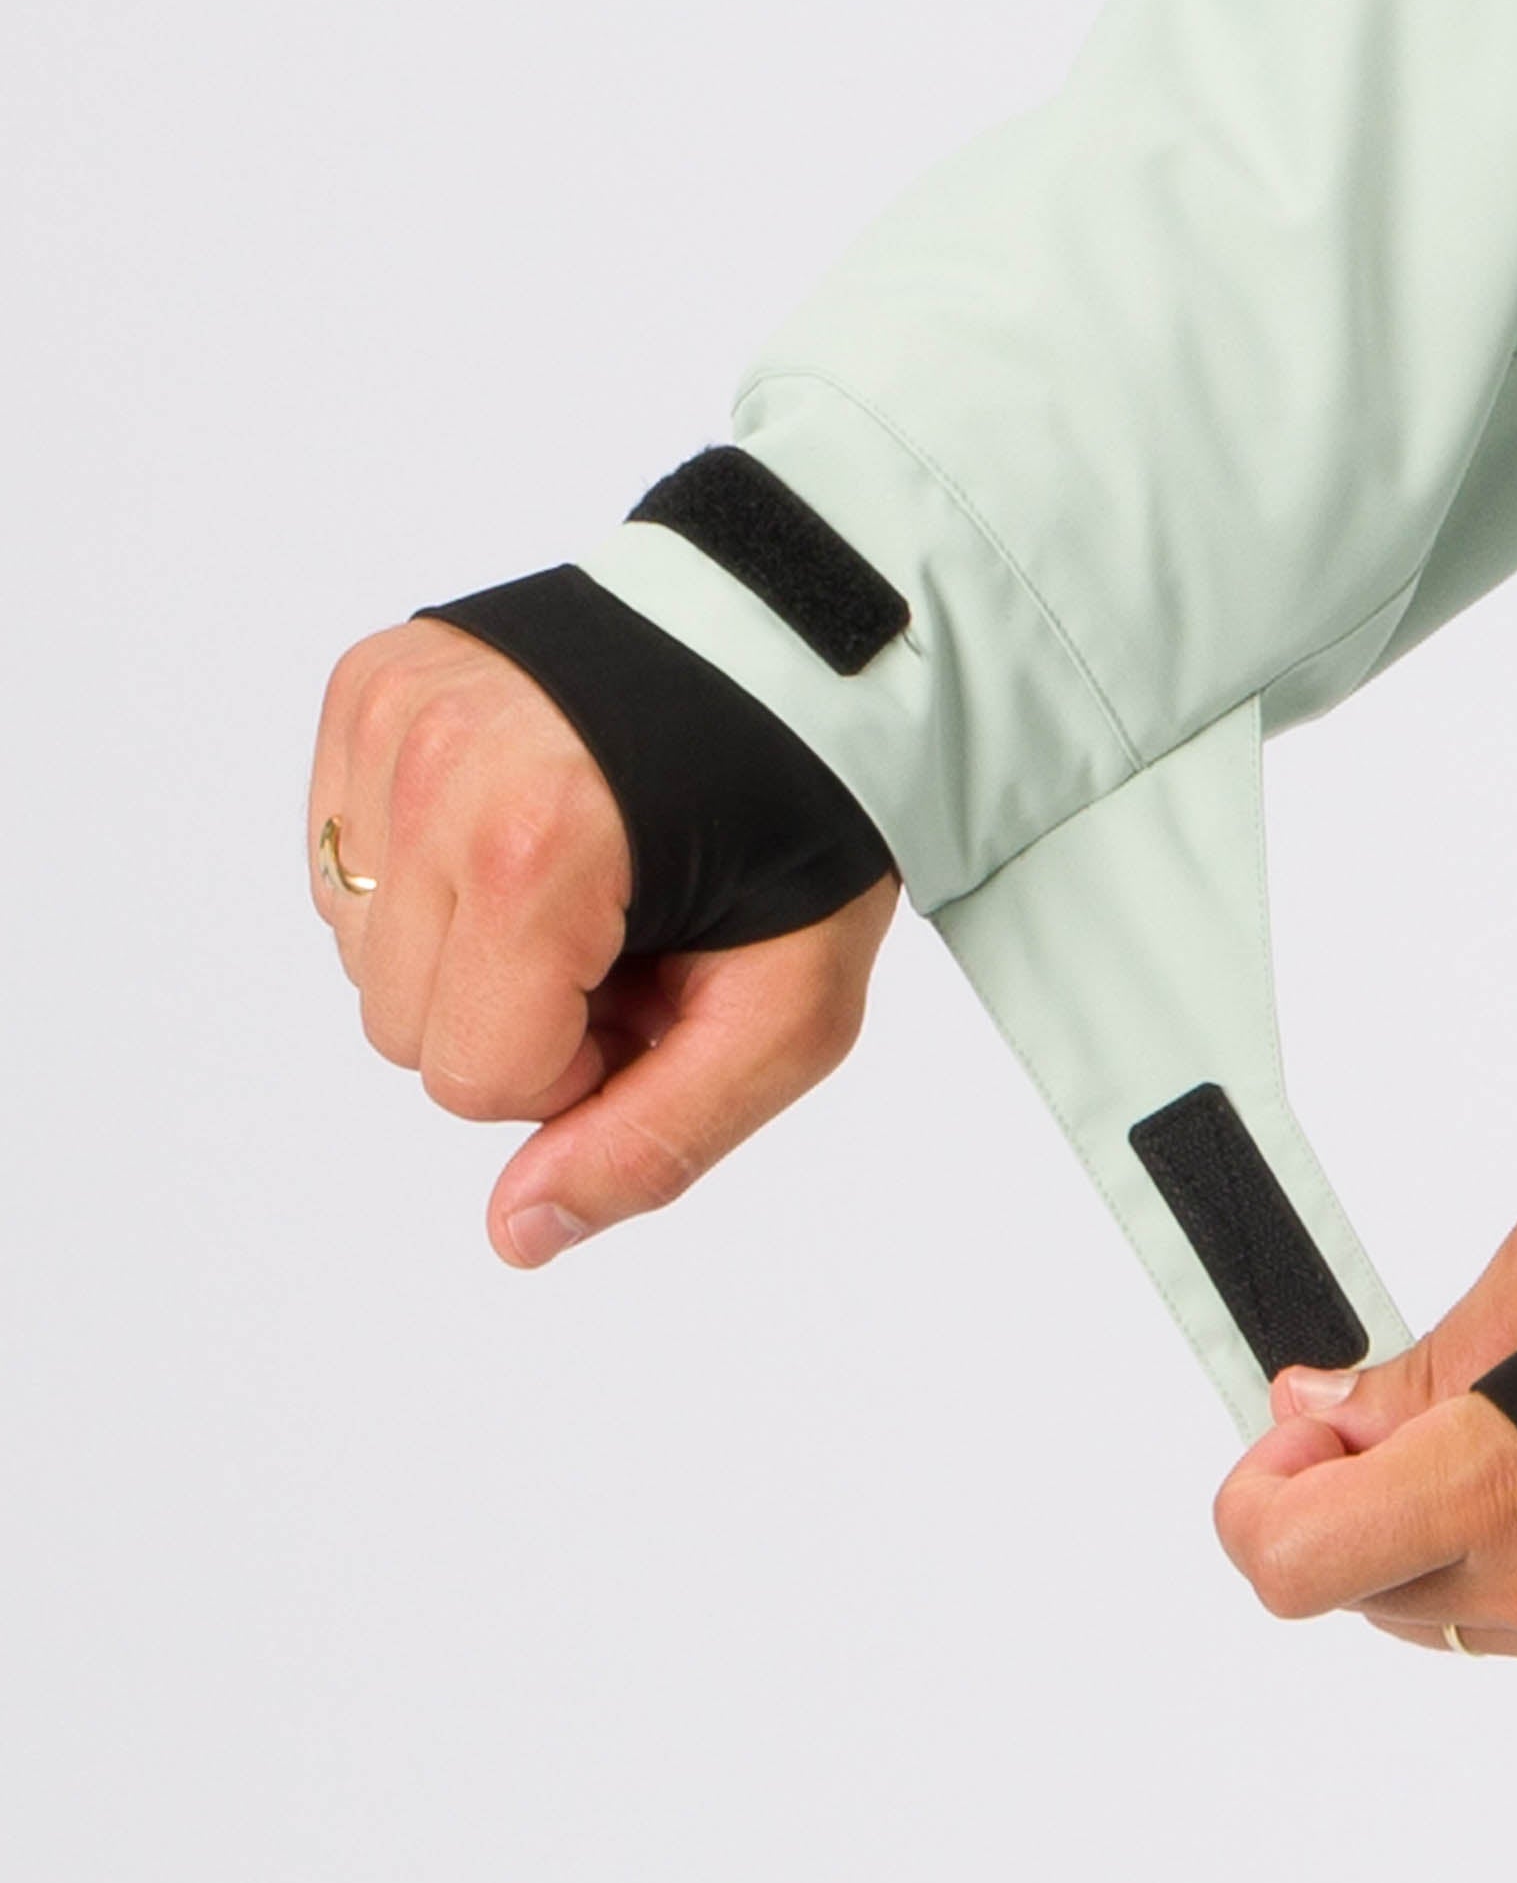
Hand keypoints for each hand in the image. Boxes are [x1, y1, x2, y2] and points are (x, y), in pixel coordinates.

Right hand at [307, 617, 899, 1265]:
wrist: (806, 649)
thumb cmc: (806, 825)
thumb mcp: (786, 1011)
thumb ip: (656, 1140)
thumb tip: (516, 1233)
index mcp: (539, 844)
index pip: (472, 1077)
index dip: (576, 1067)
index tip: (653, 989)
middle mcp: (441, 765)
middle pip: (402, 1026)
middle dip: (517, 1011)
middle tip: (629, 933)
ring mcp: (395, 713)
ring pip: (361, 949)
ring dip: (467, 944)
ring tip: (590, 875)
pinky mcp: (369, 682)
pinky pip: (345, 859)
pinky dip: (427, 869)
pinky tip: (530, 825)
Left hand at [1212, 1167, 1516, 1668]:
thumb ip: (1423, 1353)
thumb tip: (1323, 1407)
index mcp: (1492, 1482)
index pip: (1285, 1558)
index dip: (1262, 1489)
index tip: (1315, 1421)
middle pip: (1347, 1588)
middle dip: (1339, 1498)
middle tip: (1399, 1407)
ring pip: (1429, 1614)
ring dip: (1416, 1530)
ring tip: (1496, 1422)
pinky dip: (1495, 1555)